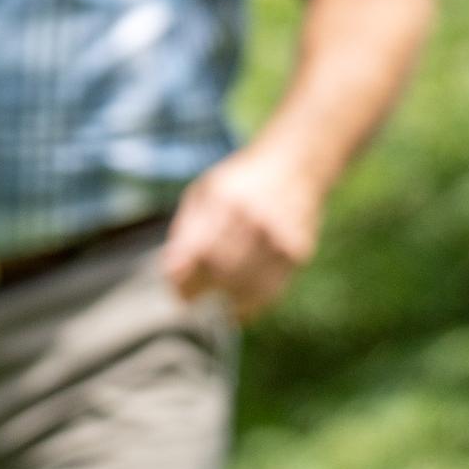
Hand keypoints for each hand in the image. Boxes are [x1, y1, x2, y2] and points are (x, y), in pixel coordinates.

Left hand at [162, 143, 325, 318]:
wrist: (296, 164)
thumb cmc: (239, 184)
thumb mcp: (204, 193)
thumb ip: (185, 232)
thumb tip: (170, 273)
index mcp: (223, 200)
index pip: (198, 254)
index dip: (184, 281)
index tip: (178, 294)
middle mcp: (253, 217)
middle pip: (221, 272)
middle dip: (204, 288)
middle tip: (195, 294)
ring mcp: (278, 235)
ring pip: (246, 287)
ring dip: (227, 299)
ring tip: (219, 297)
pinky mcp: (298, 250)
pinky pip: (270, 290)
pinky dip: (251, 303)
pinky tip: (240, 304)